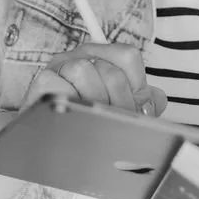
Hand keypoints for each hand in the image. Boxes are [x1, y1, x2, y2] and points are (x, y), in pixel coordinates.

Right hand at [23, 41, 167, 117]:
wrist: (46, 143)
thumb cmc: (84, 123)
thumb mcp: (117, 109)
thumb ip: (141, 101)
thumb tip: (156, 100)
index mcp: (101, 57)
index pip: (128, 56)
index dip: (135, 87)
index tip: (131, 107)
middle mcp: (80, 57)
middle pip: (110, 71)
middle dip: (117, 104)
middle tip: (111, 121)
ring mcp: (59, 68)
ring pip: (83, 72)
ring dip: (91, 104)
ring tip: (89, 119)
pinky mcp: (41, 84)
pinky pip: (60, 88)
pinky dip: (69, 106)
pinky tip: (71, 117)